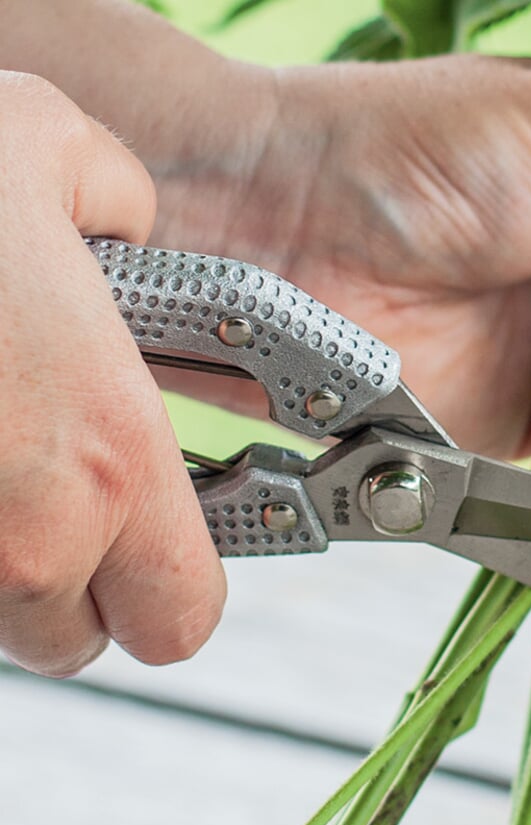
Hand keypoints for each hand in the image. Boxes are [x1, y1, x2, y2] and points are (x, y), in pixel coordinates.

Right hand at [0, 72, 224, 676]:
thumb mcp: (51, 148)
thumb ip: (119, 208)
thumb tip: (120, 223)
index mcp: (108, 454)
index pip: (180, 620)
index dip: (173, 591)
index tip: (156, 552)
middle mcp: (20, 536)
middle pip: (71, 641)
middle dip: (70, 587)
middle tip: (50, 502)